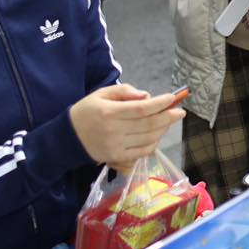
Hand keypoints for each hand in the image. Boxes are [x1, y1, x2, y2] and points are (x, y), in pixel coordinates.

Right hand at [69, 83, 184, 166]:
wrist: (67, 138)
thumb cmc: (87, 111)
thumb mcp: (101, 94)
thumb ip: (124, 91)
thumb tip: (146, 96)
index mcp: (109, 113)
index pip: (141, 109)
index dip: (160, 104)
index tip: (173, 97)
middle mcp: (113, 131)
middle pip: (148, 125)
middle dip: (168, 117)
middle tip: (180, 111)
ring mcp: (116, 146)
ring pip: (148, 139)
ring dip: (163, 129)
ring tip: (170, 120)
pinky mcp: (117, 157)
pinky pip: (142, 152)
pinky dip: (154, 143)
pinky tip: (158, 134)